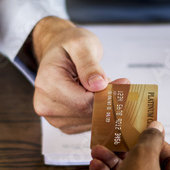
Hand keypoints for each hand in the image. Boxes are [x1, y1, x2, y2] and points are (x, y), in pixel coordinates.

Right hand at [32, 17, 120, 132]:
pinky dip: (98, 112)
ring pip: (90, 121)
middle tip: (117, 82)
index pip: (83, 102)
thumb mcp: (81, 44)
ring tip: (100, 86)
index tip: (124, 83)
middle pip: (87, 113)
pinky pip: (88, 125)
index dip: (107, 95)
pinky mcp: (62, 123)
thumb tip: (99, 85)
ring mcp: (52, 116)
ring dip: (103, 106)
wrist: (58, 51)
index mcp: (47, 83)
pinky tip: (95, 96)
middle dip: (107, 99)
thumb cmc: (69, 45)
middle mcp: (45, 103)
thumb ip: (90, 64)